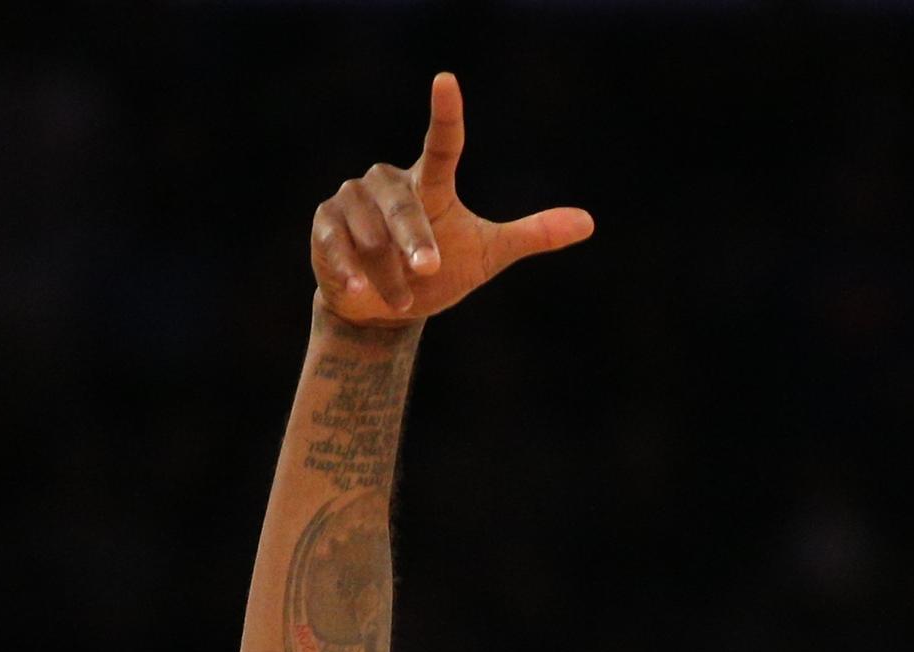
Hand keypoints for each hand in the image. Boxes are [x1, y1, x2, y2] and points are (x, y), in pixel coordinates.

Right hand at [310, 74, 593, 328]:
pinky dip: (348, 268)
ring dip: (389, 271)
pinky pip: (335, 245)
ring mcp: (352, 200)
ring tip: (402, 296)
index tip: (446, 80)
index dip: (445, 112)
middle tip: (428, 270)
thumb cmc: (440, 273)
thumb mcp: (489, 255)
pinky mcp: (324, 224)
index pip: (442, 142)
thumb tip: (589, 223)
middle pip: (404, 206)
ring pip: (372, 234)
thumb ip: (532, 235)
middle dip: (414, 241)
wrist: (384, 308)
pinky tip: (357, 287)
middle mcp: (388, 181)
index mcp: (429, 181)